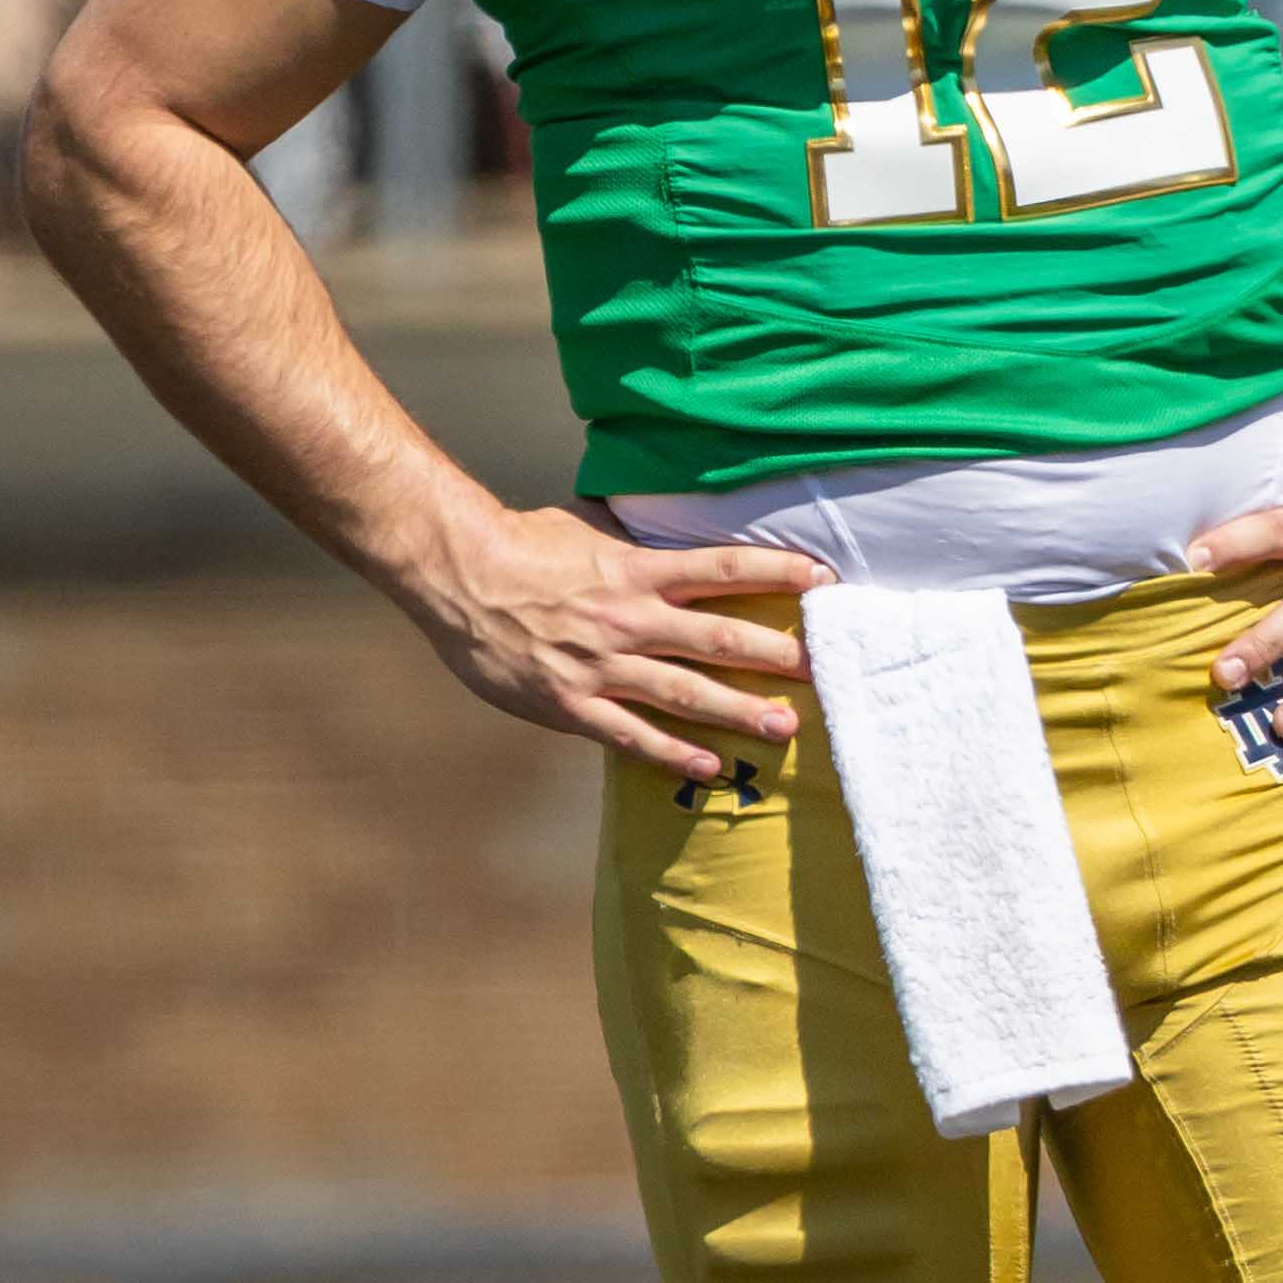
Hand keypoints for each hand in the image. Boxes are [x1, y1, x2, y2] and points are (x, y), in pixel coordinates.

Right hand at [398, 501, 817, 773]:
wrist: (458, 575)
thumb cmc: (520, 544)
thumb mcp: (584, 525)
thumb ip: (630, 536)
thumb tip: (663, 517)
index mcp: (637, 571)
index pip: (723, 569)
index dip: (777, 574)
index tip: (824, 581)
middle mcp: (630, 619)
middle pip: (720, 637)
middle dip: (777, 654)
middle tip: (824, 669)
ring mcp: (603, 666)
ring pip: (685, 691)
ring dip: (739, 710)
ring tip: (785, 726)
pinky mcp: (572, 703)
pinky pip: (631, 735)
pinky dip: (672, 753)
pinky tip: (709, 765)